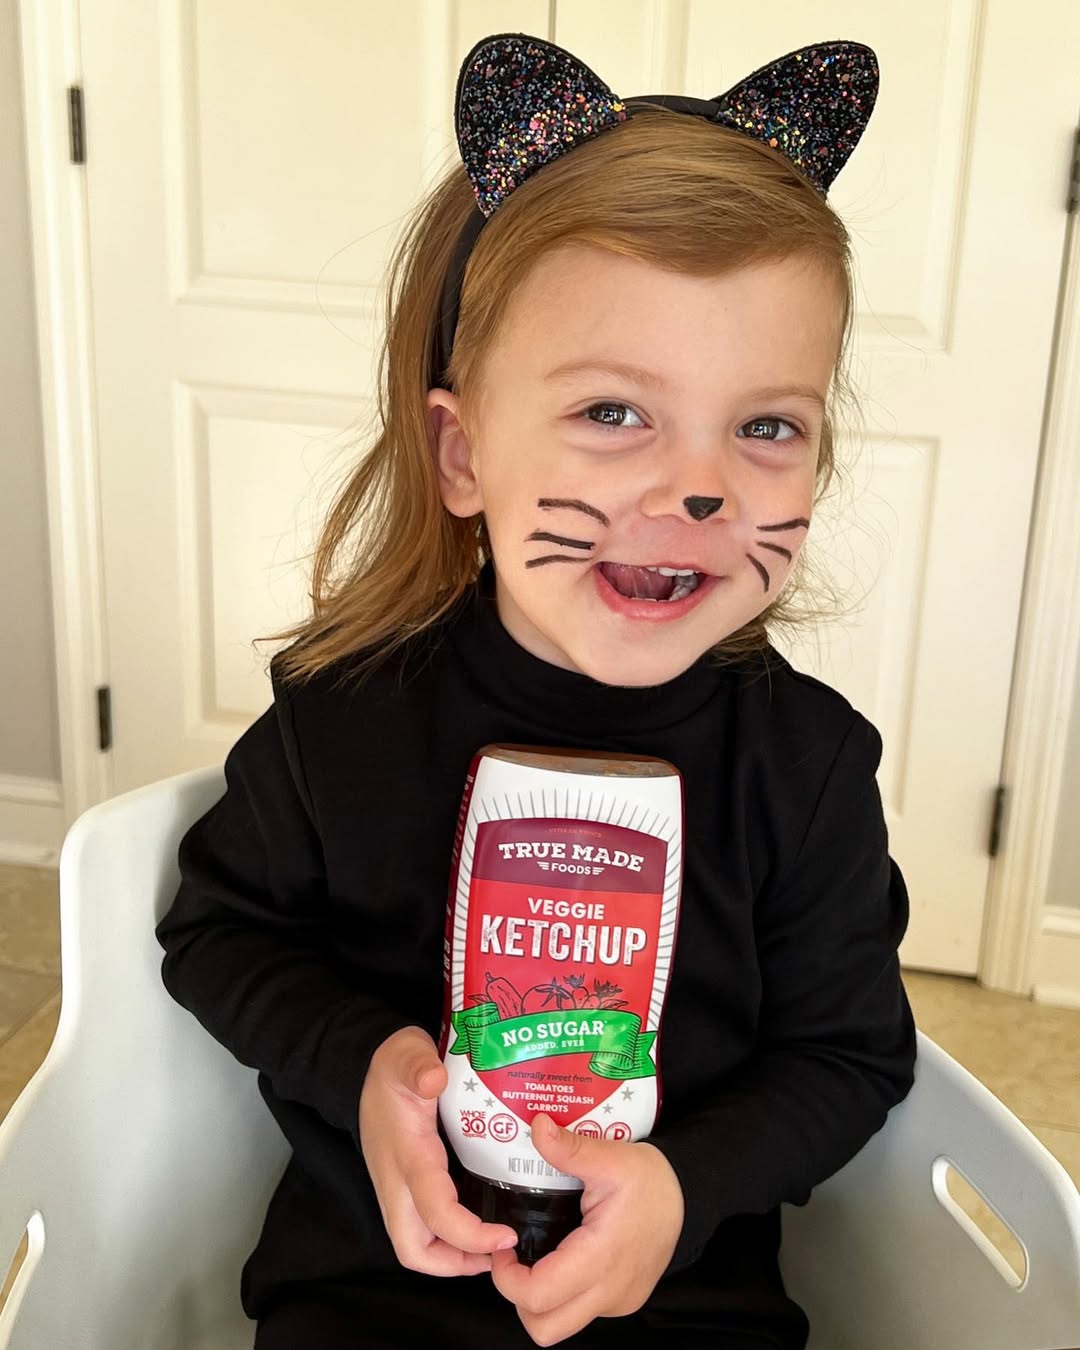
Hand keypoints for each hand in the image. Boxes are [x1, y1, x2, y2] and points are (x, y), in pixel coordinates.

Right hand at [358, 1026, 517, 1275]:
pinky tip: (478, 1226)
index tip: (506, 1236)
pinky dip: (447, 1239)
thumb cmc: (395, 1064)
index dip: (470, 1235)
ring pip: (414, 1245)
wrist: (368, 1067)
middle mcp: (398, 1181)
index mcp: (407, 1156)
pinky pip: (421, 1228)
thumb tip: (434, 1078)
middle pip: (414, 1249)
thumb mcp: (408, 1055)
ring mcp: (398, 1188)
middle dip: (453, 1265)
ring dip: (450, 1258)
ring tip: (491, 1251)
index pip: (435, 1213)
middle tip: (496, 1257)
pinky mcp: (404, 1186)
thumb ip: (419, 1065)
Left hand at [490, 1112, 683, 1344]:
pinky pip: (580, 1313)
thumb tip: (537, 1125)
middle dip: (517, 1299)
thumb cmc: (649, 1179)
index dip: (507, 1278)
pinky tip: (562, 1259)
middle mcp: (610, 1290)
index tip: (505, 1247)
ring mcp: (618, 1302)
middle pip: (545, 1327)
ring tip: (535, 1260)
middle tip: (515, 1260)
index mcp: (601, 1256)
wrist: (687, 1197)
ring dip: (539, 1302)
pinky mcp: (622, 1302)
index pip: (538, 1295)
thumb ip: (570, 1147)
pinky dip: (562, 1296)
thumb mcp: (610, 1156)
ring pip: (561, 1325)